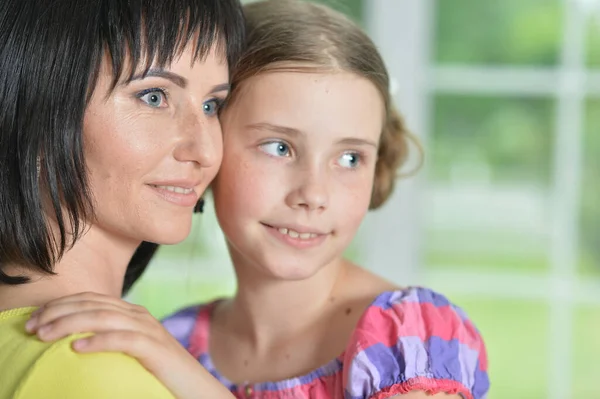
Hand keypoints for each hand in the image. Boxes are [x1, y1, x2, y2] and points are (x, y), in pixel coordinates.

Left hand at [25, 292, 233, 398]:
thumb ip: (110, 339)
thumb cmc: (159, 373)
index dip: (61, 304)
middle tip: (33, 327)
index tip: (35, 319)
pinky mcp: (154, 347)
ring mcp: (149, 329)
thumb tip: (74, 341)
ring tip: (46, 335)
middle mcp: (139, 315)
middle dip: (59, 312)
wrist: (194, 387)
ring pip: (103, 317)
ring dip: (70, 323)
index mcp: (132, 313)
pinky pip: (123, 339)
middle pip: (93, 304)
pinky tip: (77, 347)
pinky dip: (98, 340)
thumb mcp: (131, 351)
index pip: (91, 298)